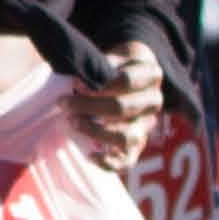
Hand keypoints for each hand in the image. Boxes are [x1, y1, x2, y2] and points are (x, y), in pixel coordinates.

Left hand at [63, 45, 164, 167]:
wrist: (128, 75)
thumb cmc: (111, 65)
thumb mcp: (107, 57)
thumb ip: (94, 68)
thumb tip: (78, 84)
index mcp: (150, 74)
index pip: (127, 80)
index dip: (99, 84)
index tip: (76, 84)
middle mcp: (154, 101)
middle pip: (123, 108)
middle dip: (88, 106)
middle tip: (64, 103)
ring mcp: (147, 124)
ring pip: (126, 136)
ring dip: (95, 131)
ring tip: (72, 122)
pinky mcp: (138, 144)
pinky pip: (128, 160)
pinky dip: (109, 163)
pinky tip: (90, 156)